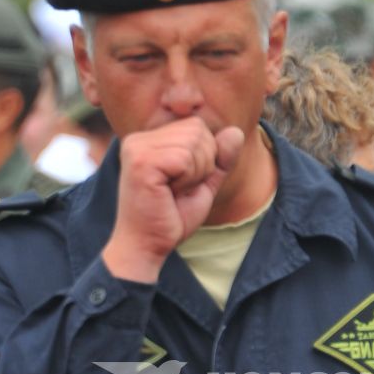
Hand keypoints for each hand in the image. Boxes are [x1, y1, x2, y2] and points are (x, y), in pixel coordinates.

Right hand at [103, 118, 244, 281]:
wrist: (148, 247)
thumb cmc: (172, 218)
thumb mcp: (204, 184)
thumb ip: (219, 159)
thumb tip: (236, 131)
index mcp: (149, 140)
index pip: (196, 126)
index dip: (204, 158)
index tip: (182, 184)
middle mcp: (139, 139)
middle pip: (198, 130)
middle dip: (202, 165)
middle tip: (178, 190)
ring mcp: (137, 148)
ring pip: (194, 142)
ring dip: (194, 174)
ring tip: (172, 192)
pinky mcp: (141, 162)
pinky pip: (185, 158)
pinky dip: (187, 180)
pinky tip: (168, 194)